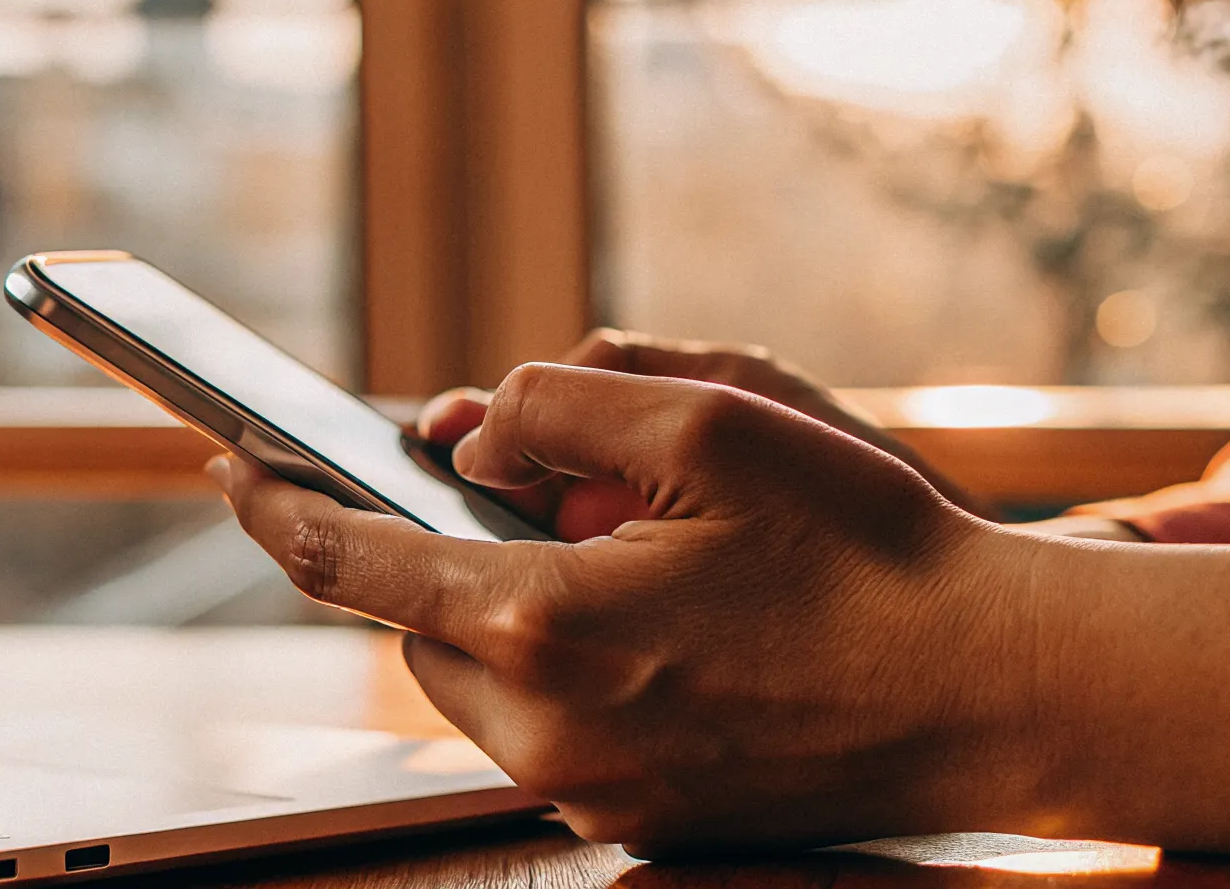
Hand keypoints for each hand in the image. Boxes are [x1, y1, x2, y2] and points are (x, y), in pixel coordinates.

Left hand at [214, 363, 1229, 857]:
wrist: (1004, 696)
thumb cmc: (872, 552)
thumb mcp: (718, 424)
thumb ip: (559, 405)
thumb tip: (469, 430)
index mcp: (547, 626)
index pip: (353, 562)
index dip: (278, 507)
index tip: (225, 463)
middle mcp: (551, 734)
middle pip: (419, 626)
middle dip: (432, 548)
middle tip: (491, 481)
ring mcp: (597, 795)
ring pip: (480, 682)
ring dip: (500, 606)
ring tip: (597, 545)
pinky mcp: (643, 823)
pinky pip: (550, 729)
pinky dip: (560, 661)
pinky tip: (647, 616)